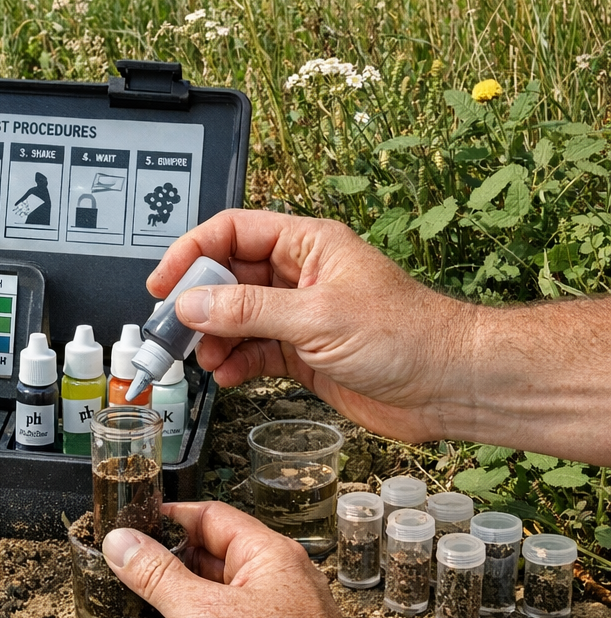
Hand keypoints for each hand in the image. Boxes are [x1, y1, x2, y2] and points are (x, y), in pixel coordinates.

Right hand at [103, 501, 364, 617]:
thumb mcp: (203, 615)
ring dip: (190, 588)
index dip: (169, 517)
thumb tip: (120, 542)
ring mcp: (284, 607)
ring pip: (225, 584)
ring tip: (151, 595)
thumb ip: (157, 575)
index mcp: (269, 553)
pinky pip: (236, 613)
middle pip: (217, 549)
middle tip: (133, 563)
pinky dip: (208, 614)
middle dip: (174, 556)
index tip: (134, 524)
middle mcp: (282, 574)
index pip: (211, 515)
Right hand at [147, 209, 476, 442]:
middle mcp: (300, 275)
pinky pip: (253, 351)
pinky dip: (235, 362)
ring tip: (204, 357)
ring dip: (214, 337)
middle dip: (198, 302)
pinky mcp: (303, 353)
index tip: (165, 283)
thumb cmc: (410, 335)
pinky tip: (228, 374)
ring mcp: (300, 315)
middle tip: (174, 328)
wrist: (452, 386)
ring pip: (236, 317)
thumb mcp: (317, 316)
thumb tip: (193, 304)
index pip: (232, 232)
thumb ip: (249, 310)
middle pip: (228, 277)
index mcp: (308, 244)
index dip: (192, 253)